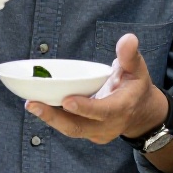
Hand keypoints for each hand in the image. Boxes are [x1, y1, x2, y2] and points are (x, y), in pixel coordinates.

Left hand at [26, 34, 164, 143]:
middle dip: (54, 117)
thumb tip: (128, 39)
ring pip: (70, 129)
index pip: (103, 111)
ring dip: (49, 118)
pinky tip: (38, 106)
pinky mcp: (87, 133)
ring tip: (30, 104)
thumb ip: (130, 55)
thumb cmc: (136, 87)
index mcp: (121, 108)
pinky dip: (53, 117)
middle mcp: (108, 125)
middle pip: (78, 126)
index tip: (67, 101)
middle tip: (33, 104)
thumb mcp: (137, 69)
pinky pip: (68, 127)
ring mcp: (96, 133)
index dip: (85, 108)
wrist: (141, 113)